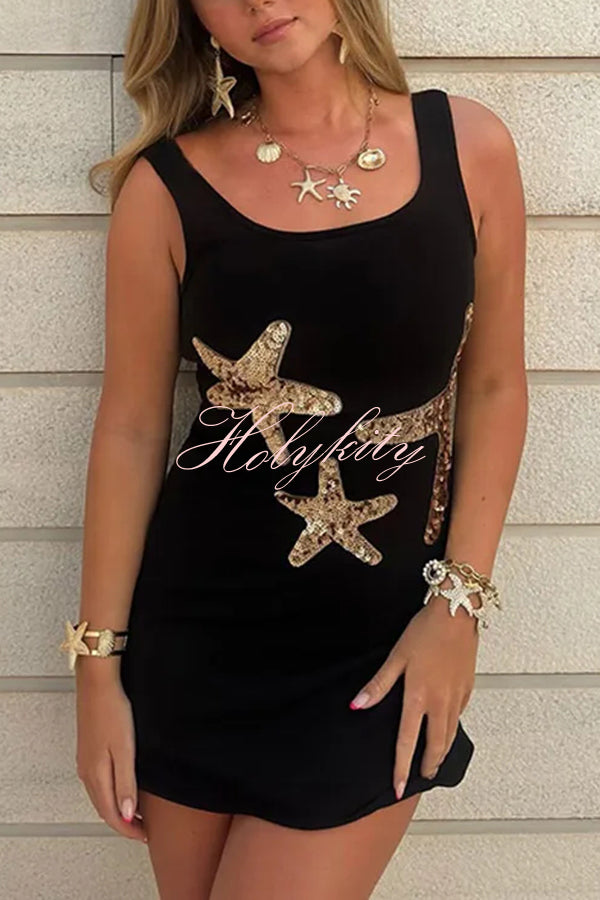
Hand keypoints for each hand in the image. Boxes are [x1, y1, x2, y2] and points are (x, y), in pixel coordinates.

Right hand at [75, 670, 146, 841]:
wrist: (97, 683)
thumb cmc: (113, 712)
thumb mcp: (124, 750)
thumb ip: (126, 783)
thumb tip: (126, 816)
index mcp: (96, 775)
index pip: (111, 814)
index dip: (128, 829)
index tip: (144, 836)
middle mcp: (87, 772)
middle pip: (104, 808)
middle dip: (122, 823)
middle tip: (143, 829)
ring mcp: (85, 761)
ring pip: (100, 796)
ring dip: (116, 808)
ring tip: (136, 813)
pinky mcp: (88, 750)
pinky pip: (98, 782)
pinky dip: (111, 793)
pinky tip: (123, 787)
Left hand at [349, 586, 477, 798]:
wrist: (456, 613)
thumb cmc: (424, 631)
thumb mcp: (396, 657)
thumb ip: (378, 685)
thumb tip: (358, 705)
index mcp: (418, 696)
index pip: (407, 740)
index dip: (401, 766)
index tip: (398, 786)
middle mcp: (440, 702)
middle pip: (436, 745)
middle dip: (428, 765)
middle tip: (420, 778)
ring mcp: (457, 697)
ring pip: (450, 734)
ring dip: (441, 751)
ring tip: (433, 762)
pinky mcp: (468, 688)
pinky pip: (459, 716)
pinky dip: (451, 729)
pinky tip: (446, 728)